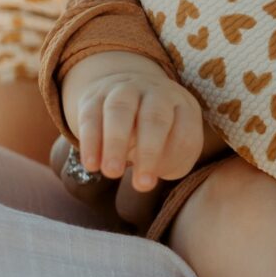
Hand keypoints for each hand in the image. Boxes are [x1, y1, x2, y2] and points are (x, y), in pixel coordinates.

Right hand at [60, 51, 204, 194]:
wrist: (127, 93)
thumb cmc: (158, 134)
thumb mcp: (174, 145)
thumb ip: (170, 161)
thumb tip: (147, 175)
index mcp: (183, 106)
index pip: (185, 130)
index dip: (174, 157)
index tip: (159, 181)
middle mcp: (156, 93)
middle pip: (155, 116)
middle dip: (149, 151)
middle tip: (141, 185)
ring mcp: (125, 90)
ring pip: (120, 110)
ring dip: (116, 143)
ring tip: (112, 173)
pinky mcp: (95, 97)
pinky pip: (91, 116)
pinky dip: (90, 142)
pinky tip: (91, 165)